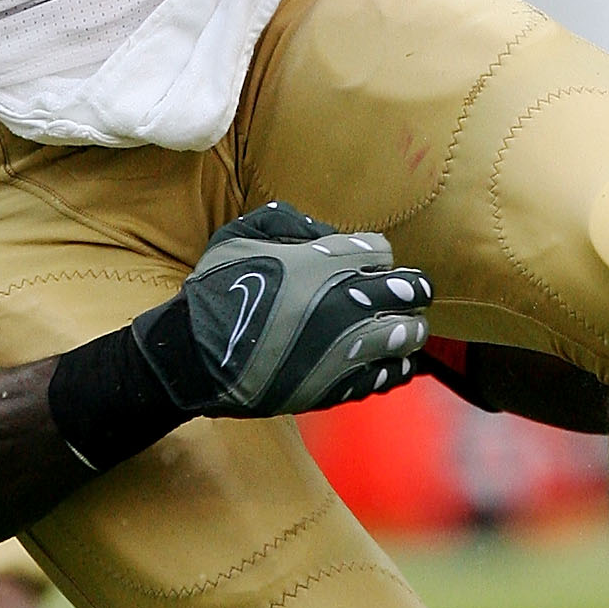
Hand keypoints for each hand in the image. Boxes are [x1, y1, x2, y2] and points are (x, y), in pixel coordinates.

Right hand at [133, 203, 431, 417]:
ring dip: (408, 328)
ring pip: (410, 335)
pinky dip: (395, 366)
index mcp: (328, 262)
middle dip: (409, 289)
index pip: (383, 252)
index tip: (365, 266)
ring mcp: (349, 348)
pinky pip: (389, 376)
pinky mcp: (341, 386)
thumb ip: (287, 222)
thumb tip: (321, 232)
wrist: (197, 357)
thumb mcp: (242, 235)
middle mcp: (349, 303)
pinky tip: (388, 361)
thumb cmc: (217, 291)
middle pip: (412, 290)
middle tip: (401, 294)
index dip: (374, 257)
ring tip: (398, 329)